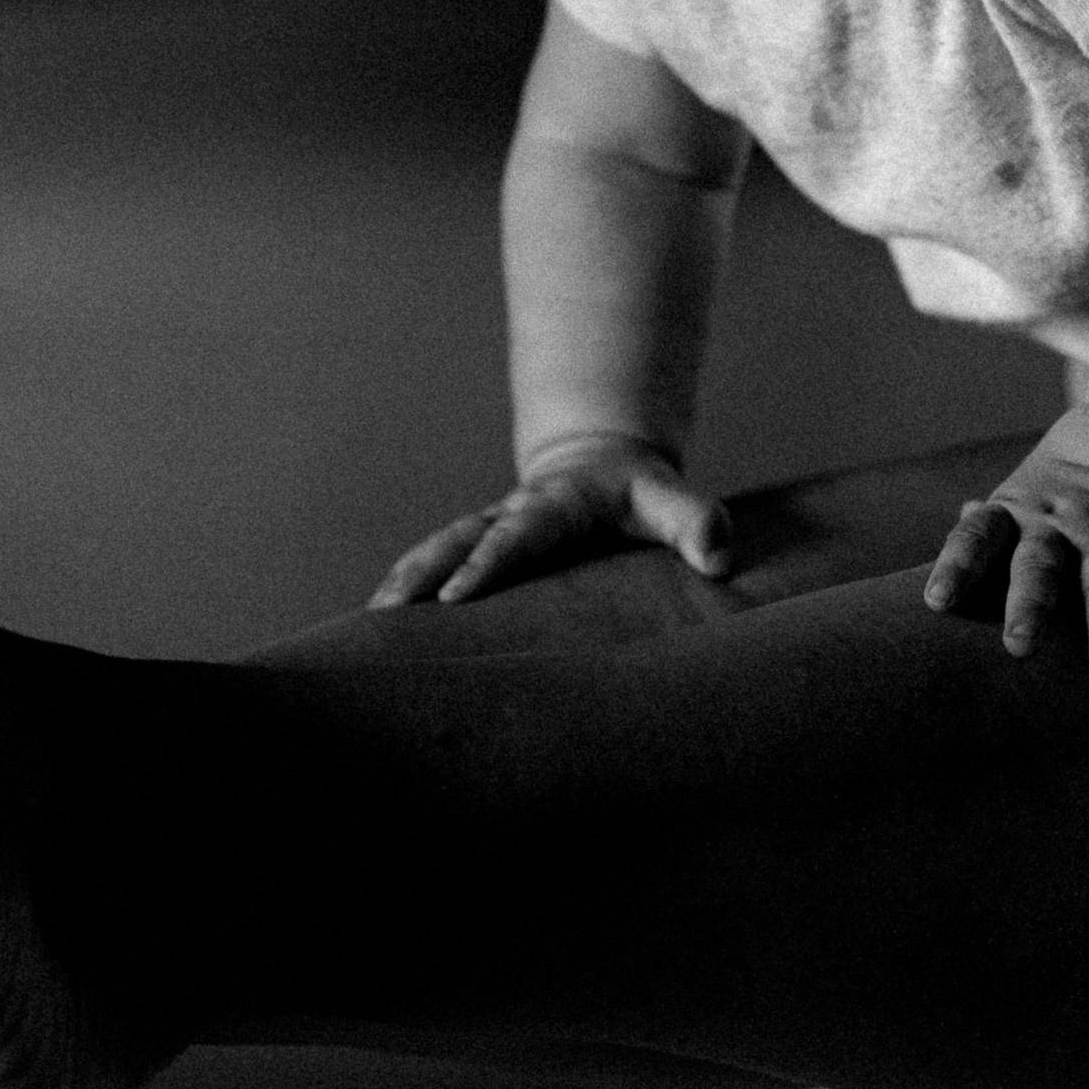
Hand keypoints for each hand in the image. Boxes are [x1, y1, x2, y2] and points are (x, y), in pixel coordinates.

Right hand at [369, 434, 731, 607]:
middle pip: (458, 539)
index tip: (456, 596)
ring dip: (404, 580)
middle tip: (387, 612)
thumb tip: (719, 557)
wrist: (601, 462)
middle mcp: (513, 512)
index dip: (487, 564)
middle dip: (422, 573)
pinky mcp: (478, 544)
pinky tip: (380, 626)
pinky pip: (434, 561)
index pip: (518, 536)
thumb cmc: (640, 493)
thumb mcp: (672, 499)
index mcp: (556, 505)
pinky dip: (406, 586)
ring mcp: (490, 527)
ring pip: (436, 548)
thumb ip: (697, 522)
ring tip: (369, 622)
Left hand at [921, 404, 1088, 674]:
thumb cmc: (1060, 485)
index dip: (957, 566)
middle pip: (1041, 563)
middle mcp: (1059, 521)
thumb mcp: (1016, 499)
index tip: (938, 602)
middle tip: (1019, 648)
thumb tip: (941, 576)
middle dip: (1031, 605)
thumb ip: (985, 535)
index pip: (978, 537)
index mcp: (1016, 513)